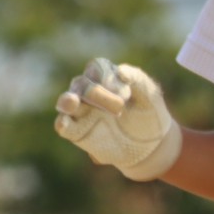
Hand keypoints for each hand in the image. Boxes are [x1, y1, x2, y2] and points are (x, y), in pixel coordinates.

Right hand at [53, 58, 181, 180]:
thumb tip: (120, 71)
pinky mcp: (76, 131)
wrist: (150, 145)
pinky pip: (63, 125)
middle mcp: (88, 91)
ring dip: (68, 100)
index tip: (125, 92)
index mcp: (104, 76)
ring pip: (67, 100)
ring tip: (73, 102)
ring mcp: (80, 111)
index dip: (106, 76)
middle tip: (120, 108)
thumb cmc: (148, 113)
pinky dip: (62, 123)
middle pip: (83, 84)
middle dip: (98, 94)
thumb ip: (137, 78)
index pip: (96, 67)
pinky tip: (64, 123)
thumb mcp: (150, 94)